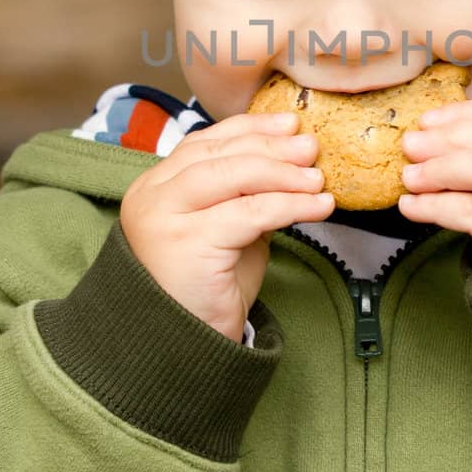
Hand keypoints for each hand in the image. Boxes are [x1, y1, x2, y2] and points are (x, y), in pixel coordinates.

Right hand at [120, 112, 333, 340]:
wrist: (183, 347)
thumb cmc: (207, 289)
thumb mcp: (226, 229)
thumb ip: (245, 195)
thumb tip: (295, 162)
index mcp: (155, 185)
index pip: (206, 142)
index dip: (251, 128)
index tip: (290, 124)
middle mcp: (152, 195)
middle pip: (220, 154)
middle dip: (272, 147)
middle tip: (311, 148)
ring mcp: (164, 217)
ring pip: (234, 176)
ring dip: (284, 173)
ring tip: (318, 179)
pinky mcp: (186, 242)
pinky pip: (249, 212)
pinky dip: (290, 205)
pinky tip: (317, 206)